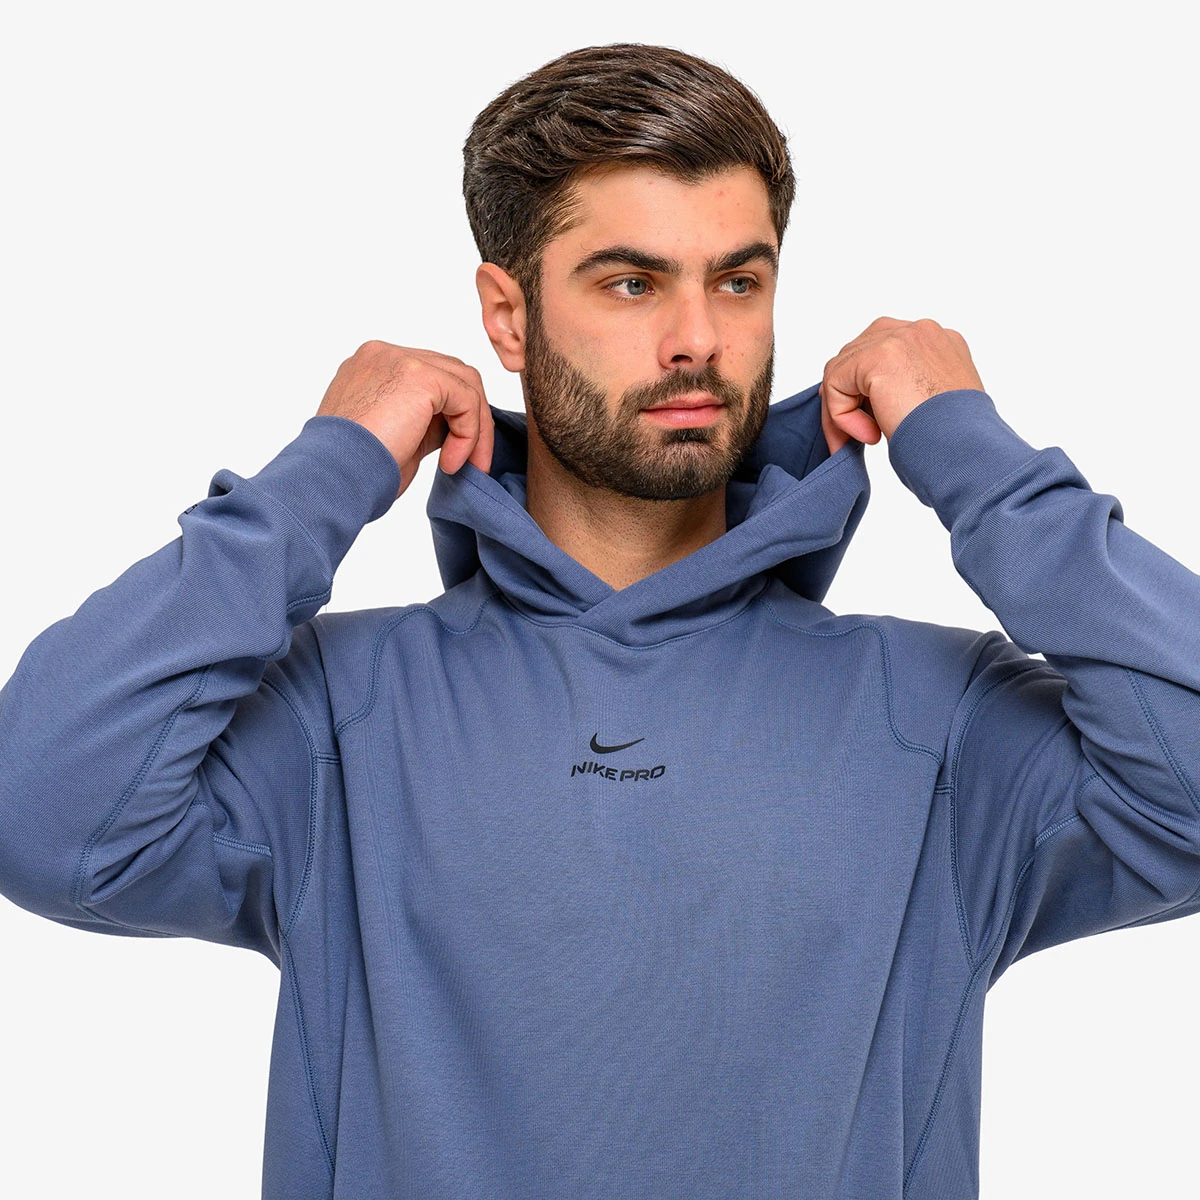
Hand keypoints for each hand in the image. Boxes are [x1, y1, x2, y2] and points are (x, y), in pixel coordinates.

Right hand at [317, 340, 495, 497]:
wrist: (333, 478)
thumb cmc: (354, 469)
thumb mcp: (394, 436)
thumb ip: (424, 420)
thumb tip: (457, 426)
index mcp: (373, 367)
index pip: (432, 377)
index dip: (454, 415)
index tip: (457, 456)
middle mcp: (384, 355)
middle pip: (452, 374)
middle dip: (472, 419)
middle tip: (476, 462)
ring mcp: (399, 360)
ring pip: (465, 383)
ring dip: (475, 429)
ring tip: (469, 466)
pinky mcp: (418, 376)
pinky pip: (466, 399)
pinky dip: (469, 434)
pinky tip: (451, 463)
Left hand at [819, 317, 984, 454]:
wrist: (969, 451)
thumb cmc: (957, 441)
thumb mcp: (934, 406)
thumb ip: (904, 389)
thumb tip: (867, 397)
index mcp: (938, 343)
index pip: (882, 351)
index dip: (865, 389)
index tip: (868, 425)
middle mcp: (921, 332)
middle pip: (857, 354)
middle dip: (848, 397)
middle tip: (855, 436)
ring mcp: (901, 339)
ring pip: (842, 369)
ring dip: (843, 411)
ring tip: (864, 440)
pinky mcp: (879, 357)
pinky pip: (835, 383)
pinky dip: (841, 415)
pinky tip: (869, 436)